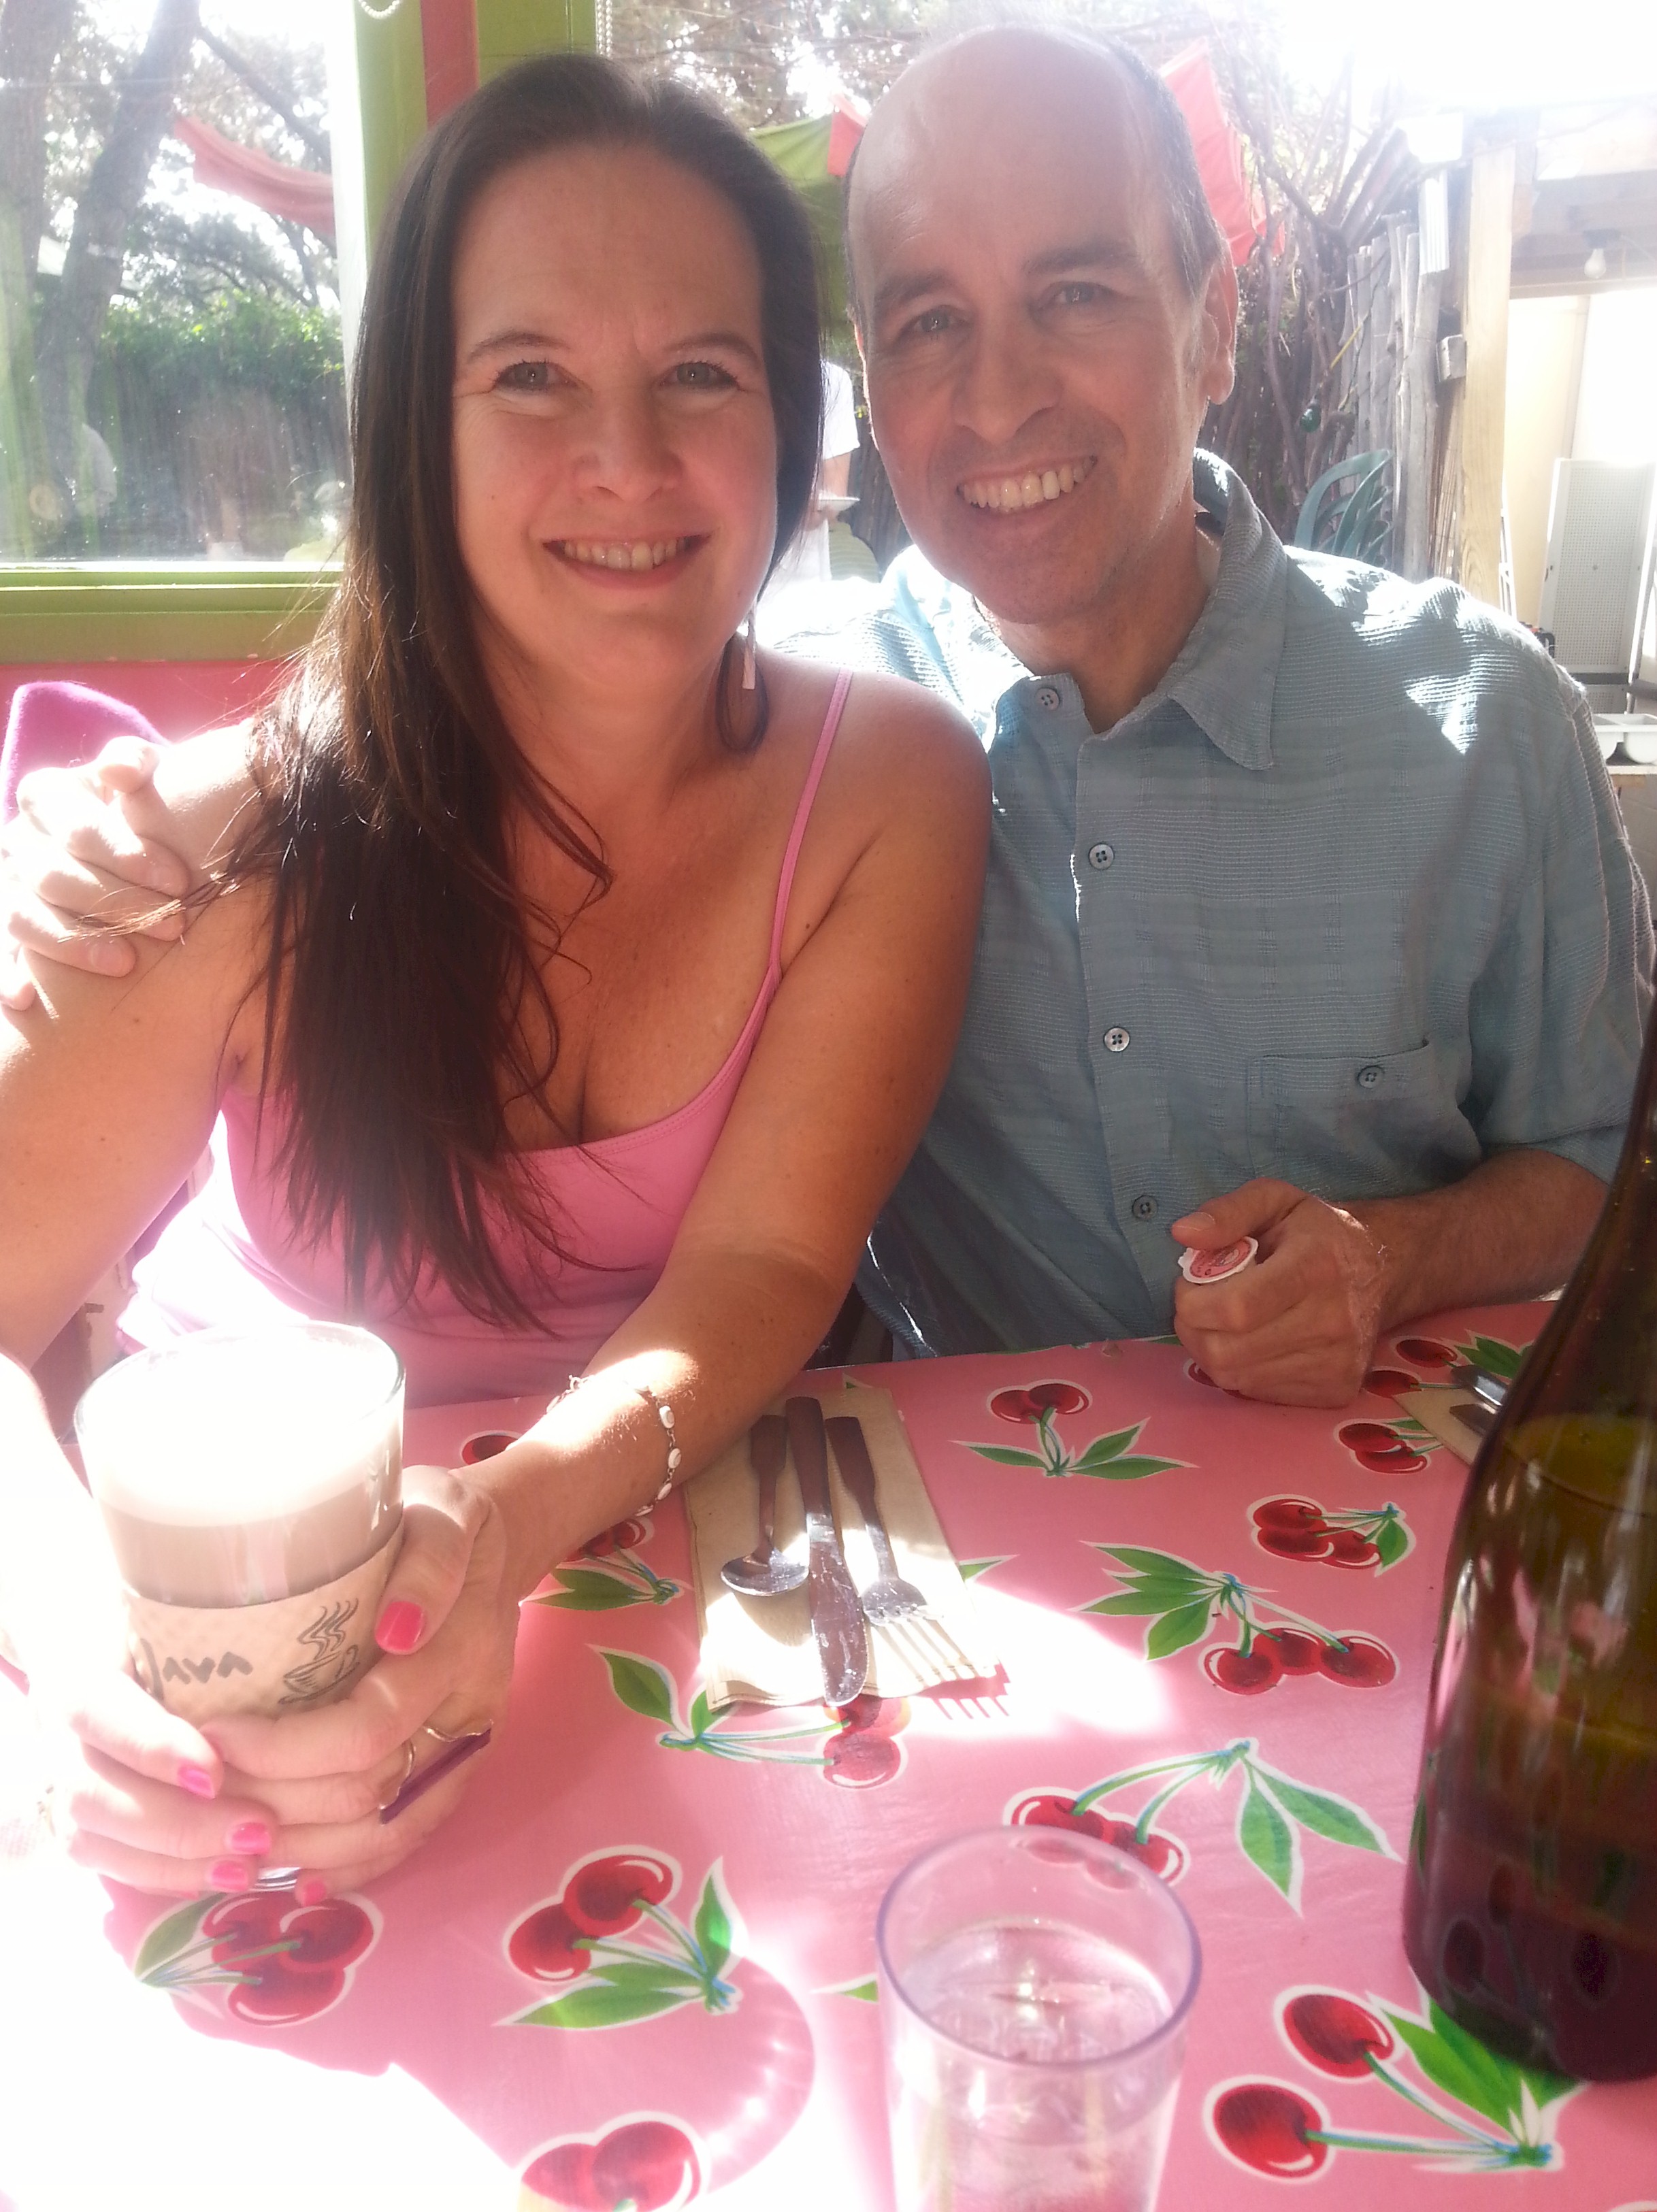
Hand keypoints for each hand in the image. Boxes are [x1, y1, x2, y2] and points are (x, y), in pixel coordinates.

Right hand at [1, 738, 183, 1010]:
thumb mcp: (139, 774)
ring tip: (124, 965)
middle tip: (174, 927)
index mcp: (45, 796)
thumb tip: (122, 773)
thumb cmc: (135, 807)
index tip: (181, 883)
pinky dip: (6, 974)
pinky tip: (25, 1000)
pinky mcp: (3, 921)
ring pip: (22, 916)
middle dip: (117, 904)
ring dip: (72, 943)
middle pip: (55, 876)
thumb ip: (133, 762)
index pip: (80, 828)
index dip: (130, 856)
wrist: (115, 833)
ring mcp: (4, 882)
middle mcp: (17, 839)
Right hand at [32, 1605, 288, 1898]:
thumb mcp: (177, 1627)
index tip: (216, 1772)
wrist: (102, 1670)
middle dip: (180, 1821)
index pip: (102, 1713)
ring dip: (180, 1860)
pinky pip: (114, 1867)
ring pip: (98, 1841)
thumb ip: (218, 1644)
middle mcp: (59, 1740)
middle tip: (261, 1828)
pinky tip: (230, 1875)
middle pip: (95, 1794)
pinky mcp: (81, 1830)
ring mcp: (62, 1790)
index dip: (153, 1748)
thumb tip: (308, 1645)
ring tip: (253, 1862)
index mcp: (76, 1679)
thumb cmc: (158, 1639)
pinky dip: (172, 1877)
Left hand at [202, 1465, 519, 1895]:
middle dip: (276, 1806)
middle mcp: (466, 1714)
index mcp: (462, 1651)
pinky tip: (299, 1877)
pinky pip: (407, 1837)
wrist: (498, 1541)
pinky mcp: (452, 1768)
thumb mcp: (440, 1514)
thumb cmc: (443, 1520)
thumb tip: (396, 1629)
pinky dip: (353, 1865)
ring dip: (305, 1850)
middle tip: (199, 1795)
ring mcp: (462, 1750)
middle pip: (368, 1794)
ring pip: (386, 1832)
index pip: (367, 1729)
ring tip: (231, 1846)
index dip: (284, 1748)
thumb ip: (426, 1566)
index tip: (211, 1734)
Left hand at [1170, 1179, 1390, 1406]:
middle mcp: (1333, 1322)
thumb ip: (1228, 1212)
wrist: (1382, 1272)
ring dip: (1211, 1349)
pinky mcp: (1336, 1391)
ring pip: (1234, 1377)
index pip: (1236, 1308)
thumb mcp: (1274, 1199)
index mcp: (1316, 1267)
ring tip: (1223, 1321)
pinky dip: (1239, 1368)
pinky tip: (1252, 1341)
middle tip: (1199, 1304)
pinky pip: (1257, 1391)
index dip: (1193, 1301)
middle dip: (1194, 1328)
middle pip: (1226, 1351)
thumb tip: (1183, 1233)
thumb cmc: (1318, 1232)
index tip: (1188, 1284)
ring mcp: (1338, 1363)